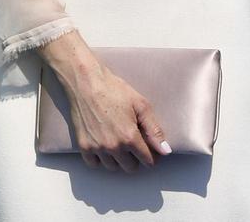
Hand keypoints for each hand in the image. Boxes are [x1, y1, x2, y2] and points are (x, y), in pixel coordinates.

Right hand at [41, 32, 171, 172]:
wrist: (86, 83)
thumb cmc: (114, 90)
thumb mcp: (140, 105)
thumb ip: (155, 130)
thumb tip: (166, 151)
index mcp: (129, 137)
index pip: (147, 161)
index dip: (151, 155)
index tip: (150, 149)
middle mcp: (113, 147)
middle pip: (130, 167)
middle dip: (135, 158)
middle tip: (133, 142)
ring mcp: (97, 148)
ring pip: (113, 167)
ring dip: (118, 159)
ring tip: (118, 142)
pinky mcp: (84, 146)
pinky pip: (95, 164)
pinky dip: (100, 158)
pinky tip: (103, 145)